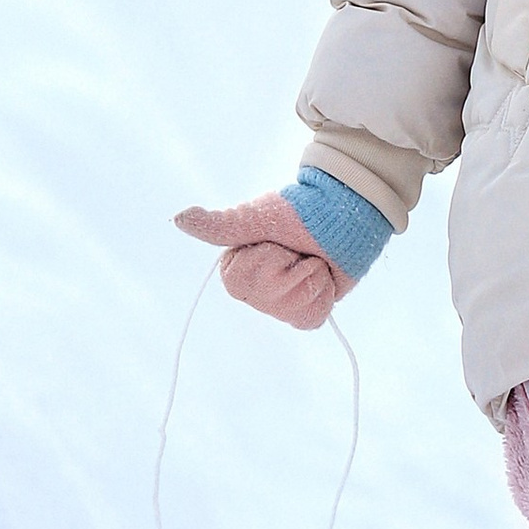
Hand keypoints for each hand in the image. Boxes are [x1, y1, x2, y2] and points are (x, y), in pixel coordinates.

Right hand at [174, 192, 349, 332]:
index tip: (272, 243)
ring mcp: (286, 298)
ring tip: (314, 258)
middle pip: (266, 300)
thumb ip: (219, 226)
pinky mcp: (310, 306)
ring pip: (290, 310)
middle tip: (297, 248)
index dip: (262, 262)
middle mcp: (260, 285)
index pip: (238, 283)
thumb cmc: (302, 210)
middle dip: (289, 269)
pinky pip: (311, 318)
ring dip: (310, 277)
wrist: (349, 211)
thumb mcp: (257, 217)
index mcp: (241, 263)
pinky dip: (323, 294)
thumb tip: (179, 219)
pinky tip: (325, 275)